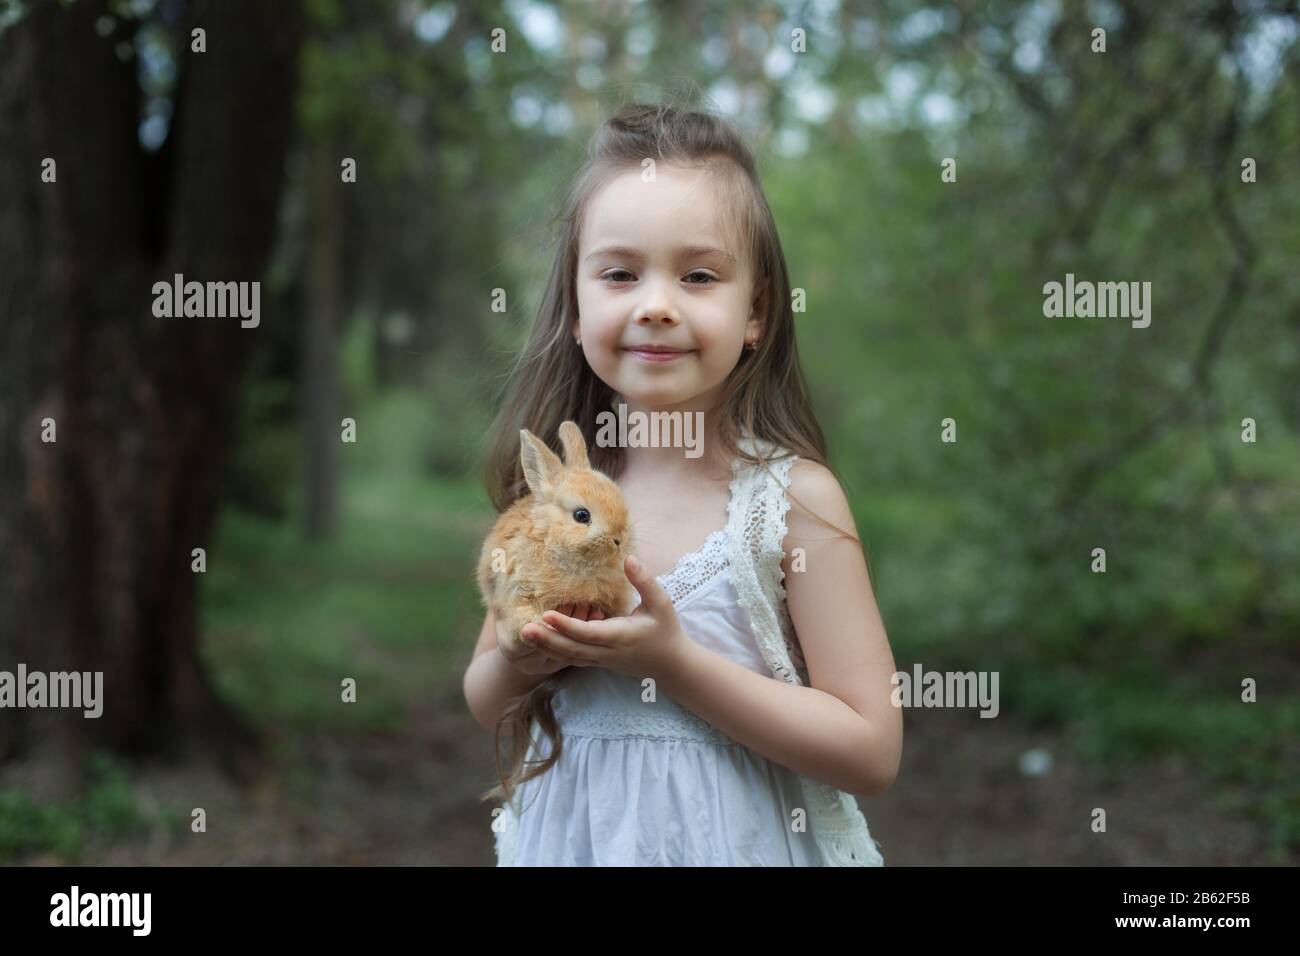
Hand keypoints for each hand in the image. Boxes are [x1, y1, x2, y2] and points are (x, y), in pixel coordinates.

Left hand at [520, 556, 690, 680]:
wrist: (671, 665)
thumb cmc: (666, 630)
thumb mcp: (661, 602)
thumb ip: (644, 580)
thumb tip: (629, 557)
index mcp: (621, 635)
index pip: (589, 633)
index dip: (566, 626)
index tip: (546, 615)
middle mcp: (608, 651)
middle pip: (572, 649)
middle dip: (547, 640)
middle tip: (523, 629)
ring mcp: (602, 660)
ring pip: (569, 657)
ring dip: (546, 647)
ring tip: (524, 634)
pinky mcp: (598, 662)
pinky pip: (573, 658)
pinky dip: (555, 651)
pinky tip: (540, 641)